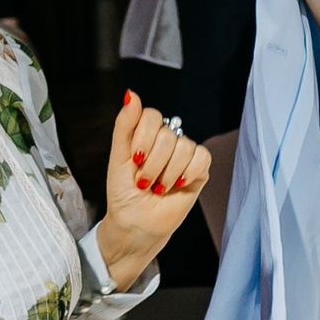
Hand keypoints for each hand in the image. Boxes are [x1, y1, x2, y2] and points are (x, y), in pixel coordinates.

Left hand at [97, 91, 210, 286]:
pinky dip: (187, 173)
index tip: (134, 159)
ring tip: (157, 188)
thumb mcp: (118, 158)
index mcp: (146, 134)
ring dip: (167, 173)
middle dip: (153, 163)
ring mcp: (184, 155)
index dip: (144, 137)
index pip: (153, 116)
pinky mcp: (200, 171)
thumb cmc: (124, 194)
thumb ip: (124, 125)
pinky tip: (177, 185)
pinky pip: (202, 157)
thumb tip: (131, 94)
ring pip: (185, 146)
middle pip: (169, 134)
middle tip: (144, 181)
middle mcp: (167, 142)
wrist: (135, 225)